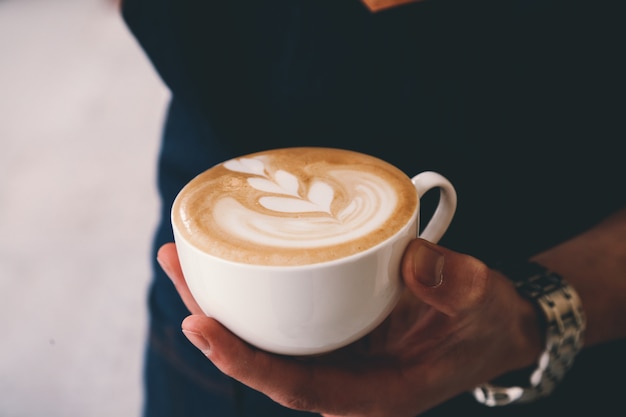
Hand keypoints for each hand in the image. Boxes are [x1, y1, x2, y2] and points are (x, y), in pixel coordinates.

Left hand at [157, 239, 542, 416]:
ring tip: (182, 255)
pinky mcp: (336, 329)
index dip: (244, 363)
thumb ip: (454, 286)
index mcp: (375, 392)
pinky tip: (229, 260)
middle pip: (262, 359)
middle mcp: (346, 378)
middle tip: (174, 262)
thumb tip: (410, 262)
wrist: (493, 324)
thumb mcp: (482, 302)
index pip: (296, 387)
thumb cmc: (486, 322)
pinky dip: (253, 291)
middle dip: (210, 319)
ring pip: (266, 337)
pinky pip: (283, 317)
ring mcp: (338, 353)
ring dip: (221, 300)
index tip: (200, 326)